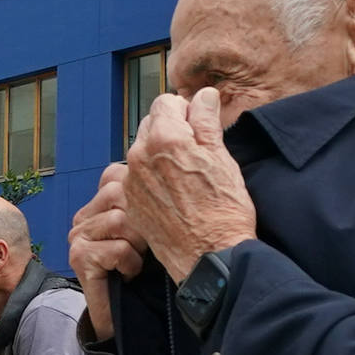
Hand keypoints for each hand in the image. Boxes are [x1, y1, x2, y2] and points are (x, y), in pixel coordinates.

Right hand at [69, 163, 149, 338]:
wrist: (123, 317)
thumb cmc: (143, 272)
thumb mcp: (150, 231)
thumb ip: (150, 203)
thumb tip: (173, 173)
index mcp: (97, 204)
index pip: (118, 174)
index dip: (143, 195)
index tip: (153, 223)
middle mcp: (83, 217)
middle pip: (122, 192)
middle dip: (144, 222)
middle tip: (146, 247)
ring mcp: (78, 236)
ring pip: (121, 220)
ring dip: (139, 245)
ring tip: (137, 261)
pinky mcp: (80, 257)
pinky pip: (118, 248)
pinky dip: (132, 264)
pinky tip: (129, 274)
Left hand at [125, 87, 256, 281]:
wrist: (210, 258)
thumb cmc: (223, 211)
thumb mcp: (222, 157)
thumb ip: (206, 120)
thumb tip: (203, 96)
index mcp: (164, 138)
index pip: (166, 102)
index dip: (187, 110)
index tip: (199, 125)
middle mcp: (140, 156)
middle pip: (151, 124)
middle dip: (172, 131)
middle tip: (196, 153)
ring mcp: (132, 181)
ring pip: (143, 151)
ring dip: (161, 155)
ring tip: (186, 177)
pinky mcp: (131, 203)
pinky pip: (138, 178)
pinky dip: (152, 179)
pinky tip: (174, 194)